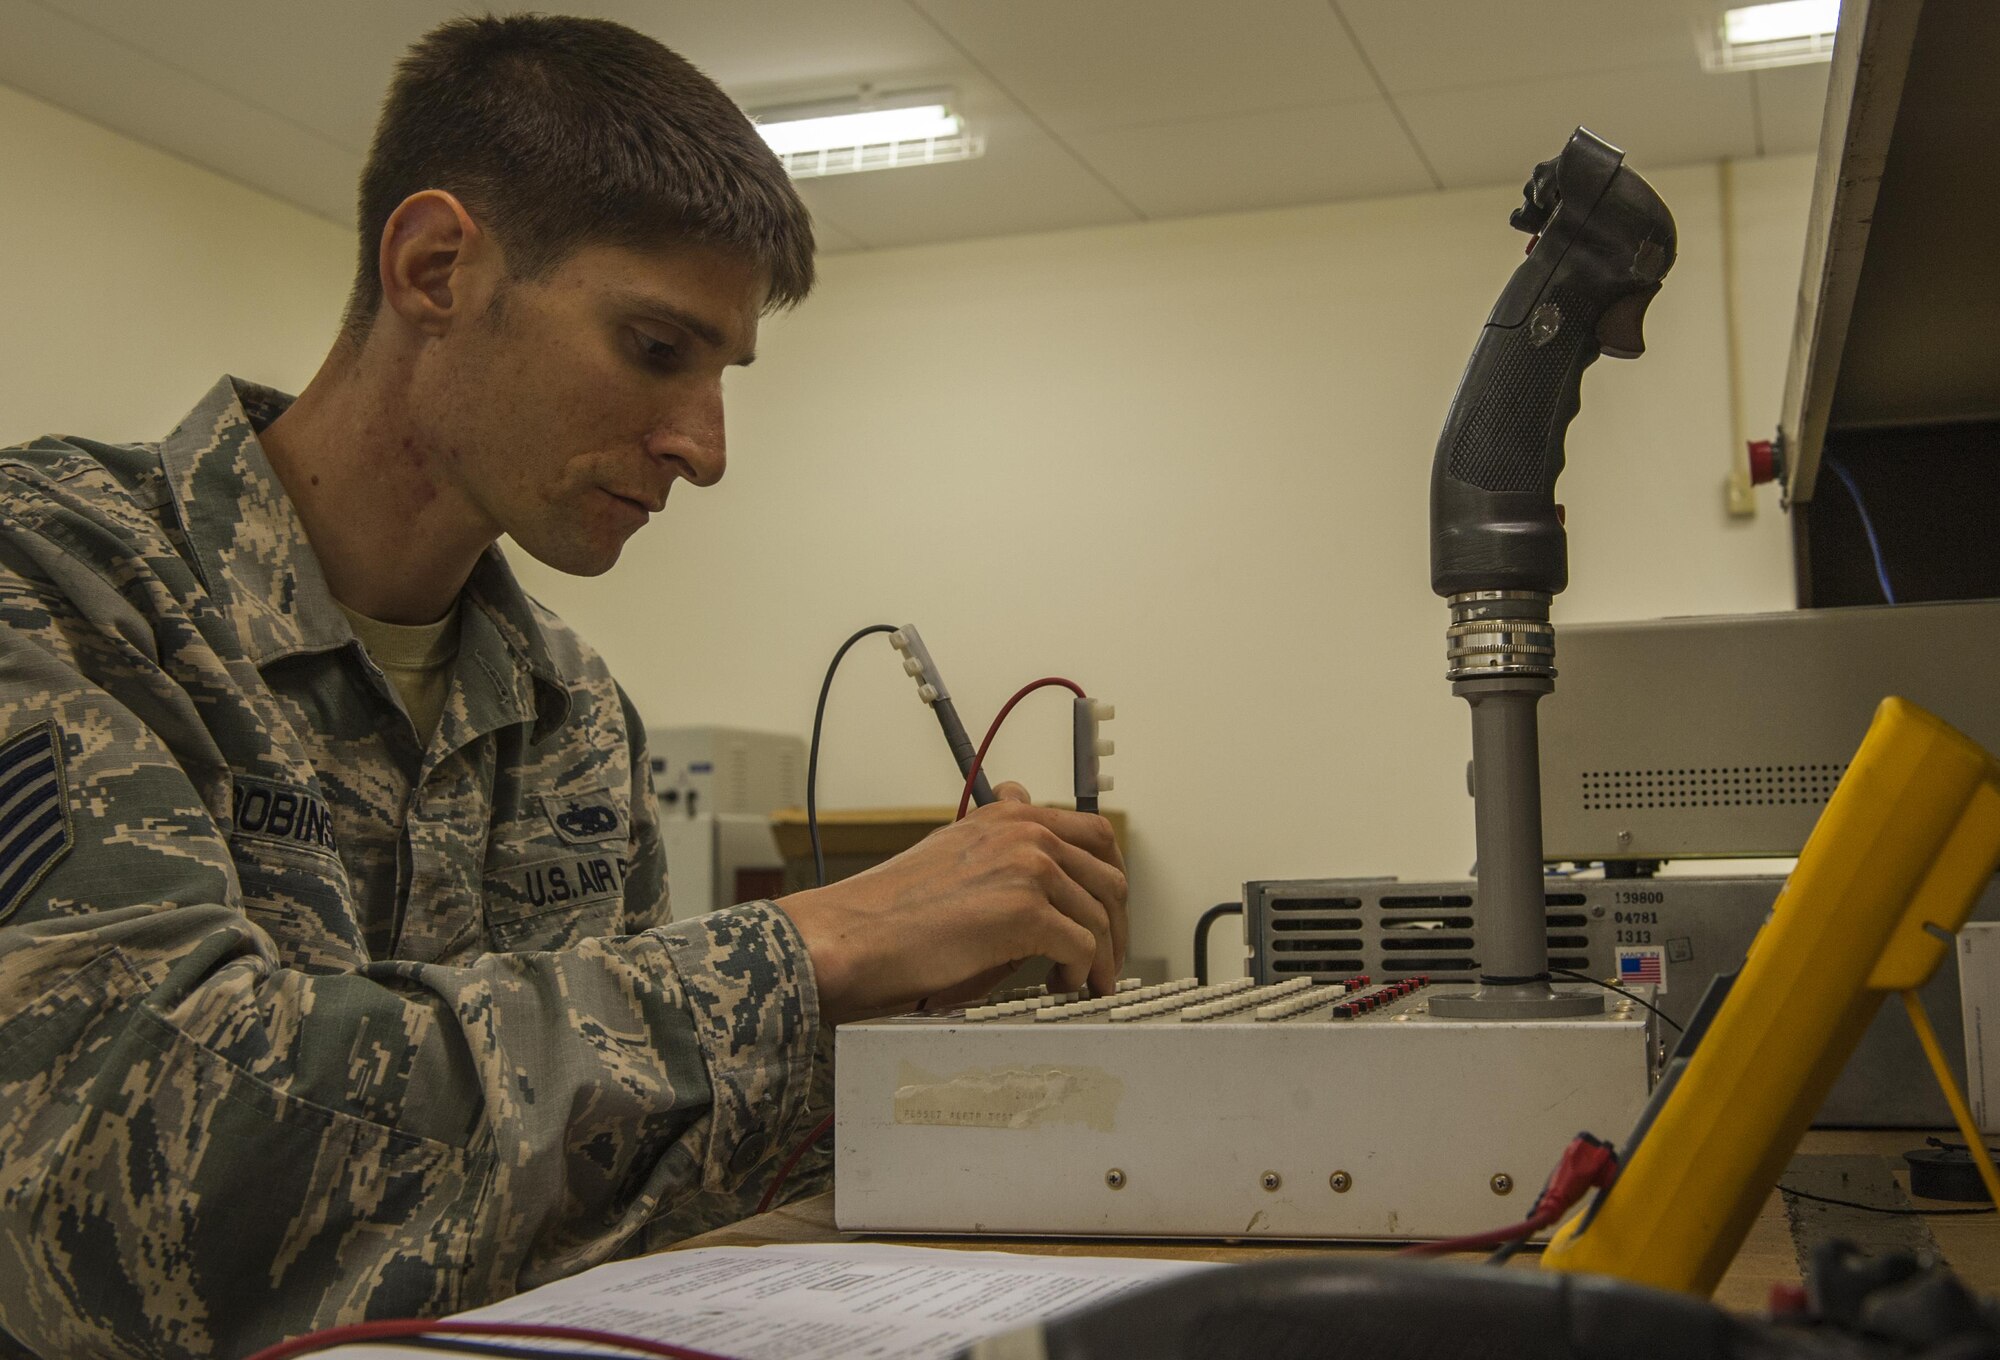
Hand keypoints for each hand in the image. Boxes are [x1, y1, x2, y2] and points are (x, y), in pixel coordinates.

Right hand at [778, 782, 1127, 1024]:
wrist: (851, 937)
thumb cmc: (892, 911)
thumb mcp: (953, 855)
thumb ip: (1002, 850)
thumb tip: (1042, 861)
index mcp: (1009, 815)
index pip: (1094, 834)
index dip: (1111, 878)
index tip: (1108, 912)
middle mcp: (1024, 832)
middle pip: (1109, 876)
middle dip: (1116, 924)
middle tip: (1106, 959)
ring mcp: (1028, 868)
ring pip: (1099, 916)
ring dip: (1100, 958)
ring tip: (1083, 984)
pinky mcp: (1026, 913)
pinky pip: (1082, 948)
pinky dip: (1080, 975)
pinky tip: (1060, 988)